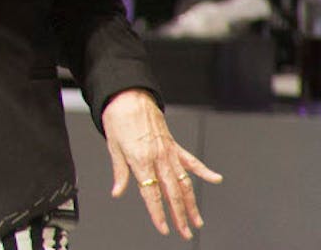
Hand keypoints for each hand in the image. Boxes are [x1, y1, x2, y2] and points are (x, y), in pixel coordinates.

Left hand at [101, 89, 222, 239]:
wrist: (129, 96)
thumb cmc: (118, 118)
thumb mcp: (112, 146)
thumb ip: (119, 172)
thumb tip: (117, 191)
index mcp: (141, 159)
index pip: (151, 193)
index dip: (157, 213)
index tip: (164, 228)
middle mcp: (158, 157)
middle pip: (171, 192)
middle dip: (179, 215)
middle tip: (185, 232)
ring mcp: (169, 151)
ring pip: (184, 181)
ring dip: (192, 203)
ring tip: (197, 219)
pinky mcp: (174, 144)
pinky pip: (192, 160)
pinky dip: (204, 171)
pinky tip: (216, 179)